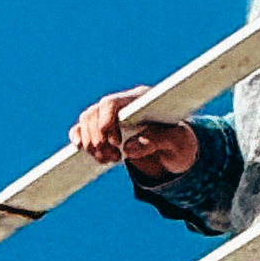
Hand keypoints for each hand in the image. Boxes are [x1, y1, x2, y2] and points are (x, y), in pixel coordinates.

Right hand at [69, 87, 199, 181]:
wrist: (177, 152)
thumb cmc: (180, 142)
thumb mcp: (178, 142)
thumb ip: (157, 141)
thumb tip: (130, 148)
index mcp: (141, 99)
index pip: (111, 103)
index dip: (106, 123)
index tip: (116, 144)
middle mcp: (123, 104)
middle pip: (94, 114)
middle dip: (97, 140)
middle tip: (113, 159)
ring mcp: (111, 115)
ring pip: (86, 122)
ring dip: (91, 144)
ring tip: (108, 160)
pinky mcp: (104, 129)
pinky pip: (82, 130)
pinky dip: (79, 139)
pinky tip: (84, 152)